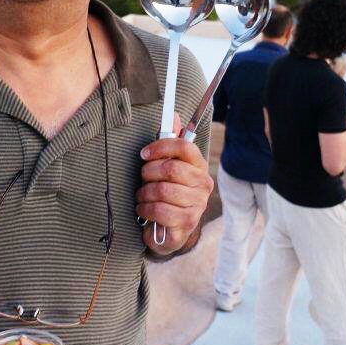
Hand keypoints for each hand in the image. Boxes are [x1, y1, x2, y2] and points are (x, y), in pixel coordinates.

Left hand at [136, 118, 212, 254]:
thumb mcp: (168, 166)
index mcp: (199, 166)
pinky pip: (160, 210)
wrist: (171, 229)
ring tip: (142, 196)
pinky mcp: (187, 223)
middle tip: (142, 178)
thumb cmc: (168, 192)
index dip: (161, 147)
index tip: (144, 154)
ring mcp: (197, 205)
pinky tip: (144, 209)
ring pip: (162, 191)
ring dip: (144, 193)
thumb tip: (173, 115)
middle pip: (171, 169)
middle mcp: (203, 184)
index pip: (185, 147)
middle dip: (149, 173)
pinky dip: (145, 209)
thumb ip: (170, 142)